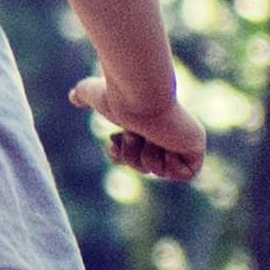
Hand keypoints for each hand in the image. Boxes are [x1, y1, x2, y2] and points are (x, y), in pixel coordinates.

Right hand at [70, 74, 205, 182]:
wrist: (139, 97)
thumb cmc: (118, 95)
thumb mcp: (93, 94)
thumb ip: (84, 95)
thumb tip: (73, 96)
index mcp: (148, 125)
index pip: (135, 155)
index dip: (122, 155)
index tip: (114, 141)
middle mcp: (167, 133)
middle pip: (145, 167)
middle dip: (133, 156)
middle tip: (133, 135)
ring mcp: (182, 140)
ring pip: (160, 171)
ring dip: (147, 157)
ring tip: (148, 136)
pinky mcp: (196, 147)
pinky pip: (185, 175)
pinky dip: (170, 166)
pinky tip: (165, 147)